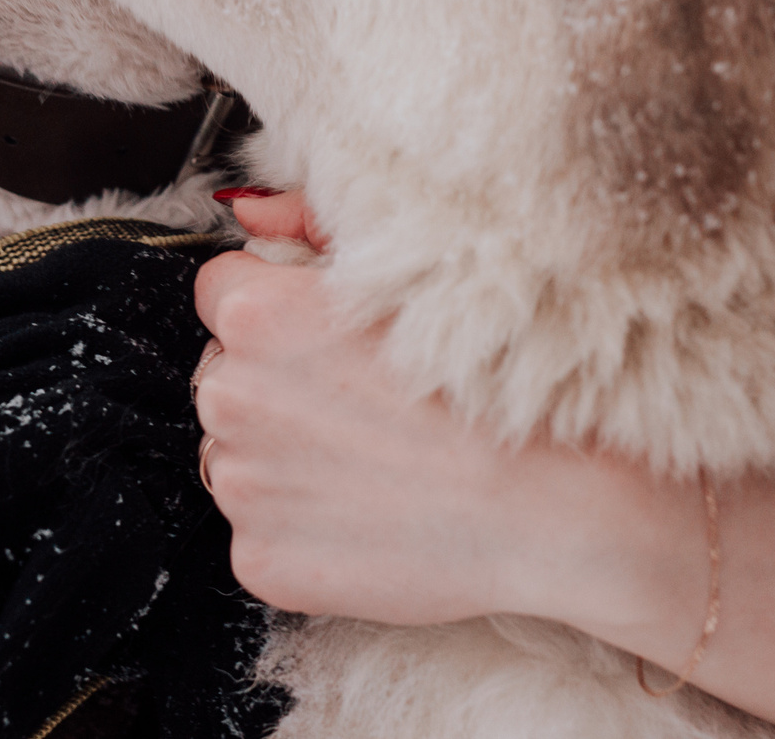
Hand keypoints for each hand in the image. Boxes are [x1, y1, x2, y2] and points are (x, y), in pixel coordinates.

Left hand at [194, 193, 616, 623]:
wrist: (553, 510)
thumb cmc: (498, 380)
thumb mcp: (410, 264)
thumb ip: (309, 223)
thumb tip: (251, 214)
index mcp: (258, 315)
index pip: (222, 292)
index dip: (277, 308)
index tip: (327, 334)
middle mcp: (231, 398)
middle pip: (227, 375)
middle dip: (276, 383)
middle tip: (364, 402)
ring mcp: (242, 488)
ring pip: (239, 454)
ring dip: (283, 455)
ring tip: (375, 461)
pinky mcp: (259, 560)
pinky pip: (263, 529)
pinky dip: (303, 526)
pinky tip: (373, 514)